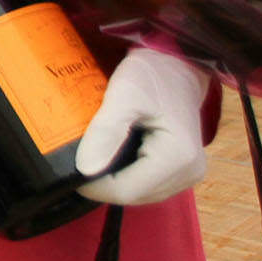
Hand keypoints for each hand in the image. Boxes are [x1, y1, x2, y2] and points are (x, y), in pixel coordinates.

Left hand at [74, 48, 213, 205]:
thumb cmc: (152, 74)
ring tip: (98, 155)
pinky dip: (128, 175)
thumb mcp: (124, 95)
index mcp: (178, 157)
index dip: (94, 186)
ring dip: (115, 181)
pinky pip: (148, 185)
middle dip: (104, 183)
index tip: (72, 170)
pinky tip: (115, 157)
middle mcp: (190, 172)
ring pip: (140, 194)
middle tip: (82, 158)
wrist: (177, 64)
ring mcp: (190, 174)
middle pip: (133, 195)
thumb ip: (106, 130)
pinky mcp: (184, 171)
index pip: (126, 191)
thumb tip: (85, 169)